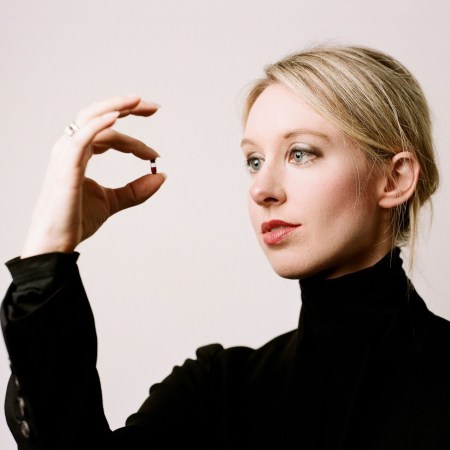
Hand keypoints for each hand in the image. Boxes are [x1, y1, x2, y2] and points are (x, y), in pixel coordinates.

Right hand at [21, 95, 165, 257]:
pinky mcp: (66, 167)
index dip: (134, 140)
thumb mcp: (113, 201)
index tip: (155, 155)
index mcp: (79, 154)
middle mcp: (71, 148)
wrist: (57, 242)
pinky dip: (100, 124)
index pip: (109, 135)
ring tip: (140, 102)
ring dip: (116, 107)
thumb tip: (161, 176)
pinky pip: (82, 137)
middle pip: (99, 116)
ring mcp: (66, 155)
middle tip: (154, 107)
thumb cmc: (76, 220)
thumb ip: (136, 190)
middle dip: (127, 107)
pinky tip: (118, 117)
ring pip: (91, 119)